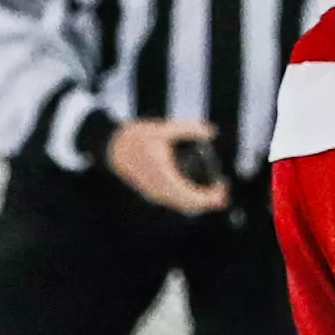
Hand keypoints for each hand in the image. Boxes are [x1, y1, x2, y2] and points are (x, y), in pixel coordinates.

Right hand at [107, 118, 228, 214]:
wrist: (111, 147)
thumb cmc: (135, 136)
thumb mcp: (163, 129)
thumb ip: (188, 128)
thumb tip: (211, 131)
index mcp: (163, 176)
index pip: (192, 196)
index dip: (211, 197)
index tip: (223, 186)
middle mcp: (158, 190)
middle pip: (189, 206)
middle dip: (209, 201)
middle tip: (223, 189)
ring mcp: (153, 194)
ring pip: (181, 206)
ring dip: (199, 202)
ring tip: (214, 191)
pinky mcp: (151, 193)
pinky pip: (173, 203)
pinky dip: (188, 200)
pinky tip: (196, 192)